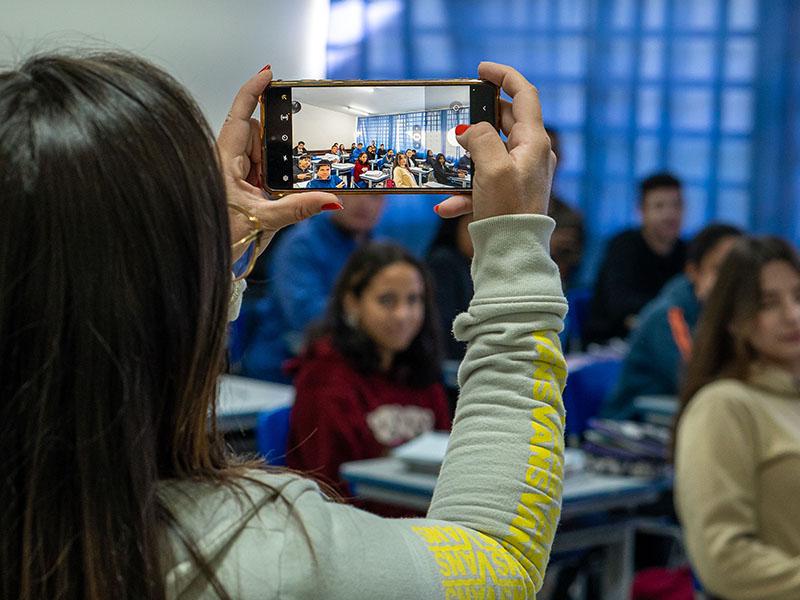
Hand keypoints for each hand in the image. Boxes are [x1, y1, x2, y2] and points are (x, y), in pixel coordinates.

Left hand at [217, 66, 339, 257]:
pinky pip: (263, 174)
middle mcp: (227, 161)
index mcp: (223, 160)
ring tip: (271, 194)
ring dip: (275, 169)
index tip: (271, 74)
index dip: (254, 89)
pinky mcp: (241, 187)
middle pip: (258, 135)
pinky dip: (274, 181)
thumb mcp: (264, 222)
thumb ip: (298, 209)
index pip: (240, 114)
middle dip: (276, 147)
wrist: (204, 259)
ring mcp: (234, 174)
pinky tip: (273, 196)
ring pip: (262, 156)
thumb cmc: (220, 236)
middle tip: (281, 172)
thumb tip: (331, 200)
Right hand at [434, 62, 555, 221]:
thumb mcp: (491, 167)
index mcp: (533, 142)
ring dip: (465, 160)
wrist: (512, 256)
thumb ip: (479, 138)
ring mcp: (520, 176)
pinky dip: (463, 191)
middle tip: (457, 114)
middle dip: (479, 118)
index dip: (504, 77)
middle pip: (505, 122)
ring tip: (446, 165)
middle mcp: (530, 155)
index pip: (524, 95)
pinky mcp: (508, 196)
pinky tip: (445, 205)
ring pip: (488, 155)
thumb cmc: (507, 210)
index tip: (481, 71)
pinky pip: (482, 184)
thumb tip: (469, 129)